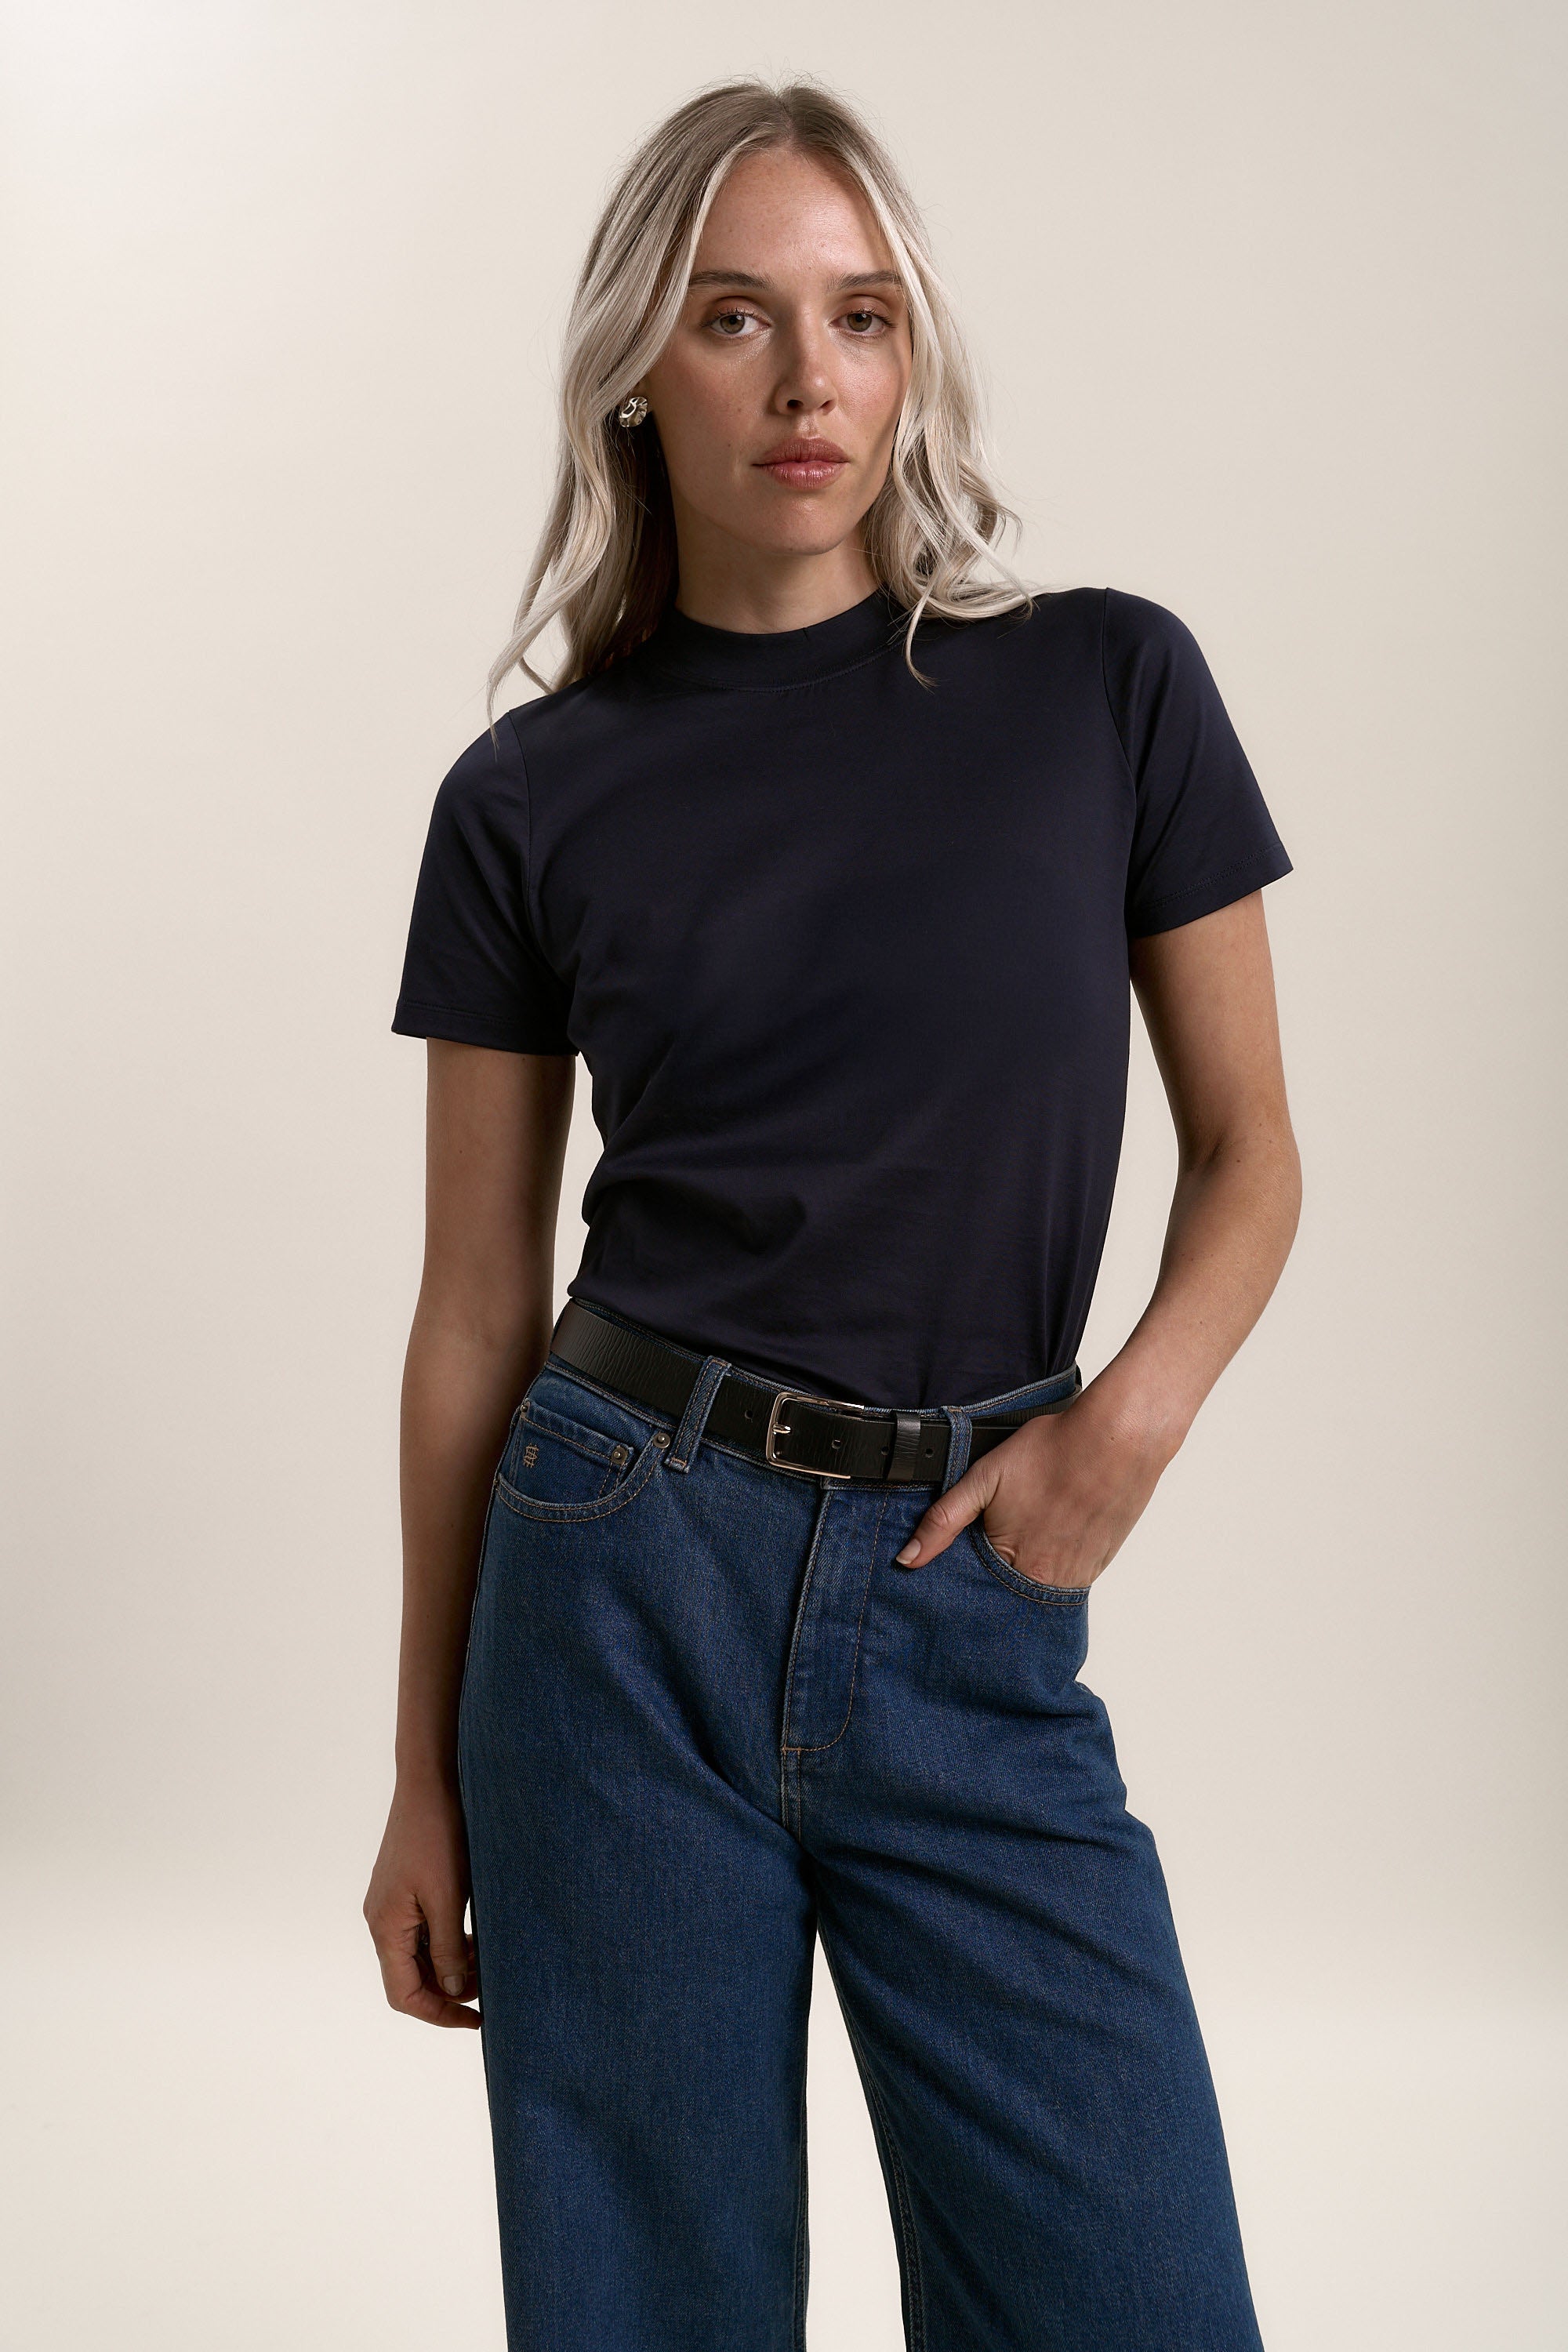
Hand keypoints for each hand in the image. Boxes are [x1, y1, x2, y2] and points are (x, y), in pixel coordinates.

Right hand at [363, 1777, 480, 2027]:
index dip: (439, 2014)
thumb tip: (452, 1991)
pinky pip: (423, 1930)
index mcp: (385, 1927)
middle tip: (489, 1988)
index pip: (404, 1994)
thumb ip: (448, 1949)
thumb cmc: (438, 1834)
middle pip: (410, 1977)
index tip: (476, 2019)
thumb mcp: (448, 1897)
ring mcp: (392, 1902)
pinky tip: (474, 1936)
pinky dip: (447, 1941)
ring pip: (419, 1954)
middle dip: (448, 1990)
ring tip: (486, 1962)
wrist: (431, 1779)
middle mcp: (382, 1919)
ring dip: (450, 1966)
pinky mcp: (406, 1887)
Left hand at [892, 1379, 1176, 1588]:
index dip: (965, 1583)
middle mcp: (1047, 1581)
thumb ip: (943, 1521)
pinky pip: (1068, 1579)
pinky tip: (1052, 1535)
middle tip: (997, 1545)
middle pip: (1009, 1598)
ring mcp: (1078, 1575)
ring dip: (1026, 1576)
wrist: (1118, 1439)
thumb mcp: (984, 1479)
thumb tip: (907, 1560)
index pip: (977, 1593)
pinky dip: (1055, 1565)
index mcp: (1013, 1564)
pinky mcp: (1100, 1563)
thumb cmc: (1052, 1452)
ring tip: (1025, 1538)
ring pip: (1039, 1591)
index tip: (959, 1571)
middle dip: (995, 1584)